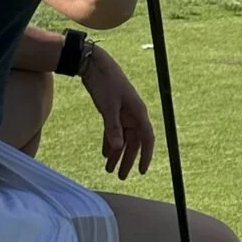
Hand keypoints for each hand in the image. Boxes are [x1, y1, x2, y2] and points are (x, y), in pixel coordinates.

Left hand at [81, 46, 154, 179]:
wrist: (94, 64)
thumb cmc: (105, 83)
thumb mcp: (108, 107)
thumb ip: (113, 128)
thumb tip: (119, 148)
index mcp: (138, 112)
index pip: (147, 138)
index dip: (146, 156)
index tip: (141, 171)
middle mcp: (133, 114)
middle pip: (133, 142)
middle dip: (127, 160)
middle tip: (121, 176)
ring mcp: (123, 113)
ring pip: (123, 138)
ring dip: (117, 154)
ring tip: (109, 170)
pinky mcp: (112, 110)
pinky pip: (114, 131)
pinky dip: (110, 142)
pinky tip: (106, 154)